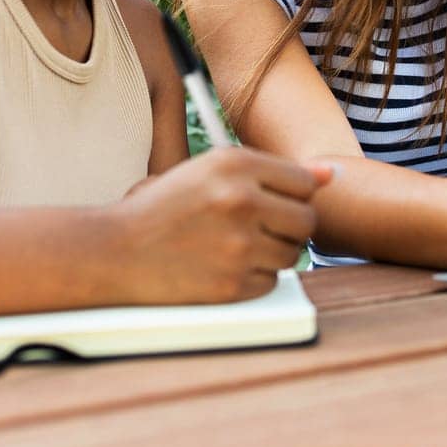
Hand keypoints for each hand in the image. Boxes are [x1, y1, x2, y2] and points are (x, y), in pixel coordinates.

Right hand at [114, 148, 332, 304]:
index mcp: (235, 163)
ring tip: (235, 247)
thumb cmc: (166, 208)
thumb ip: (273, 172)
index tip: (267, 202)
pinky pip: (271, 282)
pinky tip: (222, 267)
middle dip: (288, 227)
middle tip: (256, 229)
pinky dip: (254, 279)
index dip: (288, 196)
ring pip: (293, 253)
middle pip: (307, 220)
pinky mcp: (233, 283)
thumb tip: (332, 175)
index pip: (304, 182)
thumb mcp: (212, 172)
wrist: (115, 251)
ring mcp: (239, 244)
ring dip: (272, 254)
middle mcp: (241, 199)